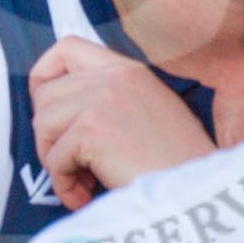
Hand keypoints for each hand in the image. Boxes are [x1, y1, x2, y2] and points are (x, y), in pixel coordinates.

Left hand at [29, 36, 216, 209]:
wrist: (199, 192)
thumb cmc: (177, 165)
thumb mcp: (149, 112)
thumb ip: (110, 101)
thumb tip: (61, 115)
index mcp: (128, 69)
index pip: (66, 47)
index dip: (44, 76)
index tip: (45, 109)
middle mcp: (114, 76)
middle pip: (46, 94)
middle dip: (49, 135)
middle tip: (72, 163)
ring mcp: (102, 99)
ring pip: (44, 125)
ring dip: (55, 161)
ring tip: (81, 182)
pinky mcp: (93, 129)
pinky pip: (55, 158)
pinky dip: (64, 184)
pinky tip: (84, 196)